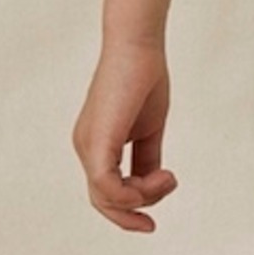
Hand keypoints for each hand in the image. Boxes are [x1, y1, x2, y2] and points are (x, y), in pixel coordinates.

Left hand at [72, 40, 178, 231]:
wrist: (139, 44)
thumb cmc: (145, 76)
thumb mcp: (148, 127)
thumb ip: (146, 157)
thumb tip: (153, 183)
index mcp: (95, 143)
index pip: (108, 189)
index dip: (134, 204)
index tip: (164, 197)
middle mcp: (85, 147)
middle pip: (104, 200)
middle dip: (135, 210)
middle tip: (165, 197)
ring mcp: (87, 146)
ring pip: (106, 198)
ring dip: (143, 196)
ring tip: (169, 178)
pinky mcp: (97, 142)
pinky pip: (106, 186)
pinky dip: (132, 193)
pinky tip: (159, 179)